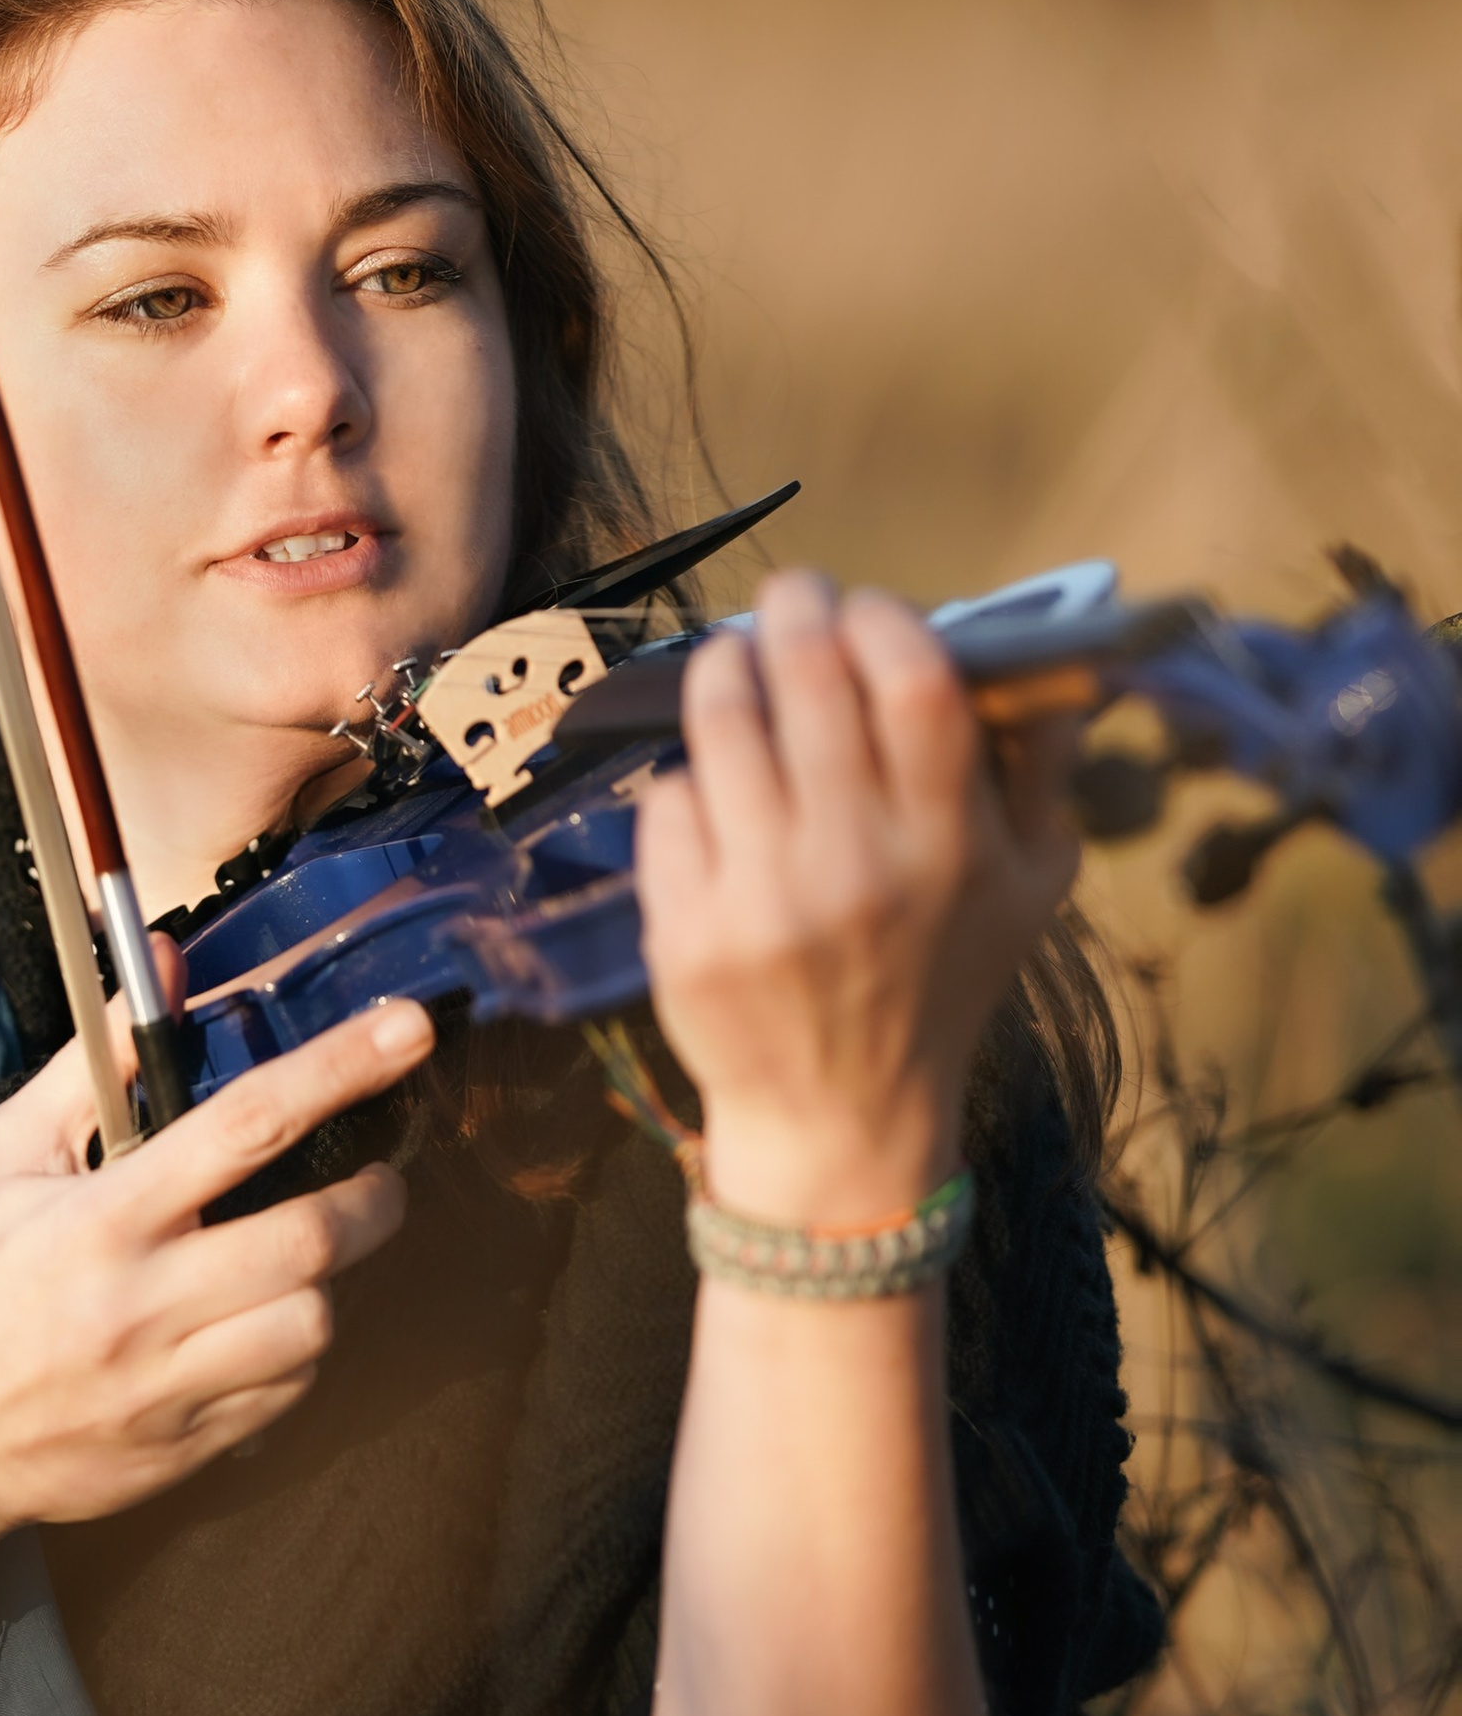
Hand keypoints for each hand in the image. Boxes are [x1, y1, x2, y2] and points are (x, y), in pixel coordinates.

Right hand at [0, 980, 432, 1571]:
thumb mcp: (10, 1156)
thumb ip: (93, 1057)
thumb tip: (163, 958)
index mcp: (103, 1216)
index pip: (245, 1124)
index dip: (338, 1068)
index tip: (406, 1029)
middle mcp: (144, 1299)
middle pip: (311, 1238)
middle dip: (374, 1199)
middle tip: (377, 1178)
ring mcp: (172, 1379)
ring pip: (314, 1322)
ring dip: (335, 1281)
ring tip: (311, 1257)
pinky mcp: (193, 1442)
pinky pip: (291, 1388)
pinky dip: (299, 1348)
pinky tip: (266, 1323)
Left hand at [633, 570, 1081, 1224]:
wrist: (844, 1116)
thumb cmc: (942, 981)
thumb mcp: (1030, 889)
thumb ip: (1042, 772)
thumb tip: (1047, 662)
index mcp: (947, 846)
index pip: (914, 683)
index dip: (884, 620)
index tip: (868, 611)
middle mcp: (853, 866)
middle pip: (807, 678)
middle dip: (793, 610)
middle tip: (792, 599)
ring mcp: (759, 899)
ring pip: (720, 726)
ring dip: (724, 669)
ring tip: (737, 662)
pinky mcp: (685, 929)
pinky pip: (669, 803)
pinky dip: (690, 776)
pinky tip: (715, 785)